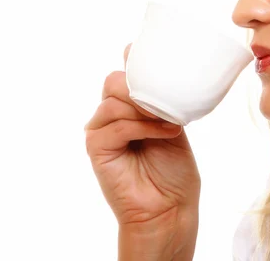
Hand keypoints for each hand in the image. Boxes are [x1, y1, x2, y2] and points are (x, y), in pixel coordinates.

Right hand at [85, 44, 200, 251]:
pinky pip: (117, 125)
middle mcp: (109, 117)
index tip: (156, 62)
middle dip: (142, 89)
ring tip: (170, 123)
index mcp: (126, 109)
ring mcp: (100, 132)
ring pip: (114, 102)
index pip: (122, 75)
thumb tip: (152, 67)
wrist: (170, 208)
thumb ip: (160, 99)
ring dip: (146, 110)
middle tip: (166, 105)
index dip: (134, 64)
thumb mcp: (171, 123)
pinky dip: (143, 127)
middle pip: (114, 82)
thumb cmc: (173, 170)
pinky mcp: (96, 149)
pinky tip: (165, 133)